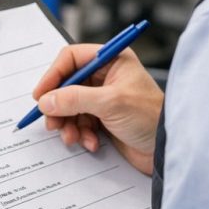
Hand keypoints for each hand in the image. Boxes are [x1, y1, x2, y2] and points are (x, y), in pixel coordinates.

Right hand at [33, 45, 164, 174]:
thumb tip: (46, 100)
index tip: (41, 95)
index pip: (72, 58)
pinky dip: (80, 134)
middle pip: (67, 85)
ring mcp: (104, 98)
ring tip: (72, 137)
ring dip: (68, 124)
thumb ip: (74, 99)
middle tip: (52, 122)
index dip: (53, 75)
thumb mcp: (110, 103)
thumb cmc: (150, 117)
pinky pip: (80, 123)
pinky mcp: (104, 119)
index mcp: (111, 60)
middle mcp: (106, 76)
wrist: (167, 149)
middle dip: (59, 106)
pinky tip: (90, 142)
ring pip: (70, 106)